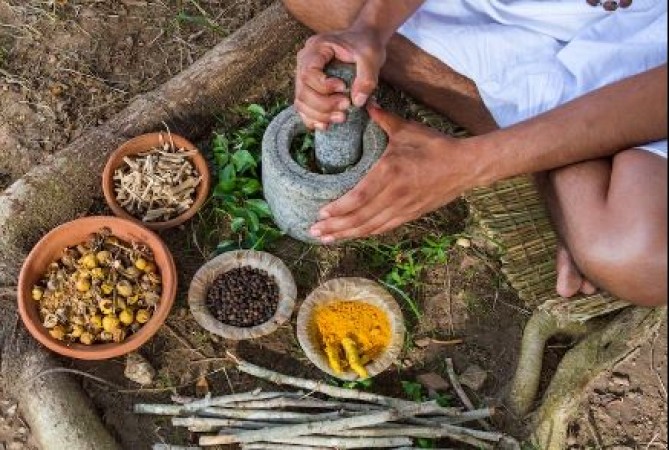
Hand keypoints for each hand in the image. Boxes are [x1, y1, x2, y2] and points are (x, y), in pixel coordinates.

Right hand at [295, 29, 385, 129]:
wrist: (363, 40)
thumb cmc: (365, 45)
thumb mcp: (371, 56)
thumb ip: (367, 77)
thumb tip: (357, 102)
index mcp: (316, 48)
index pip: (308, 73)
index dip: (324, 87)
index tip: (344, 88)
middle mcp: (304, 61)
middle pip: (302, 91)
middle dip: (324, 105)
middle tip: (347, 107)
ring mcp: (303, 76)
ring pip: (301, 102)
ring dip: (319, 115)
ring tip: (342, 117)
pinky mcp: (309, 88)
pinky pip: (303, 108)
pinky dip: (313, 119)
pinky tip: (328, 125)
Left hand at [309, 104, 481, 242]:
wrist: (466, 166)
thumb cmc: (436, 146)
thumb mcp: (407, 130)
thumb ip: (383, 119)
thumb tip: (365, 104)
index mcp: (390, 173)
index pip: (359, 197)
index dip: (339, 209)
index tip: (321, 213)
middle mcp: (395, 195)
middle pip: (360, 218)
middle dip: (335, 227)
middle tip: (313, 231)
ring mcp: (403, 208)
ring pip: (370, 227)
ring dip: (346, 234)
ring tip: (326, 238)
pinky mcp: (410, 215)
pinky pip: (384, 228)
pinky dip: (366, 233)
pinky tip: (352, 235)